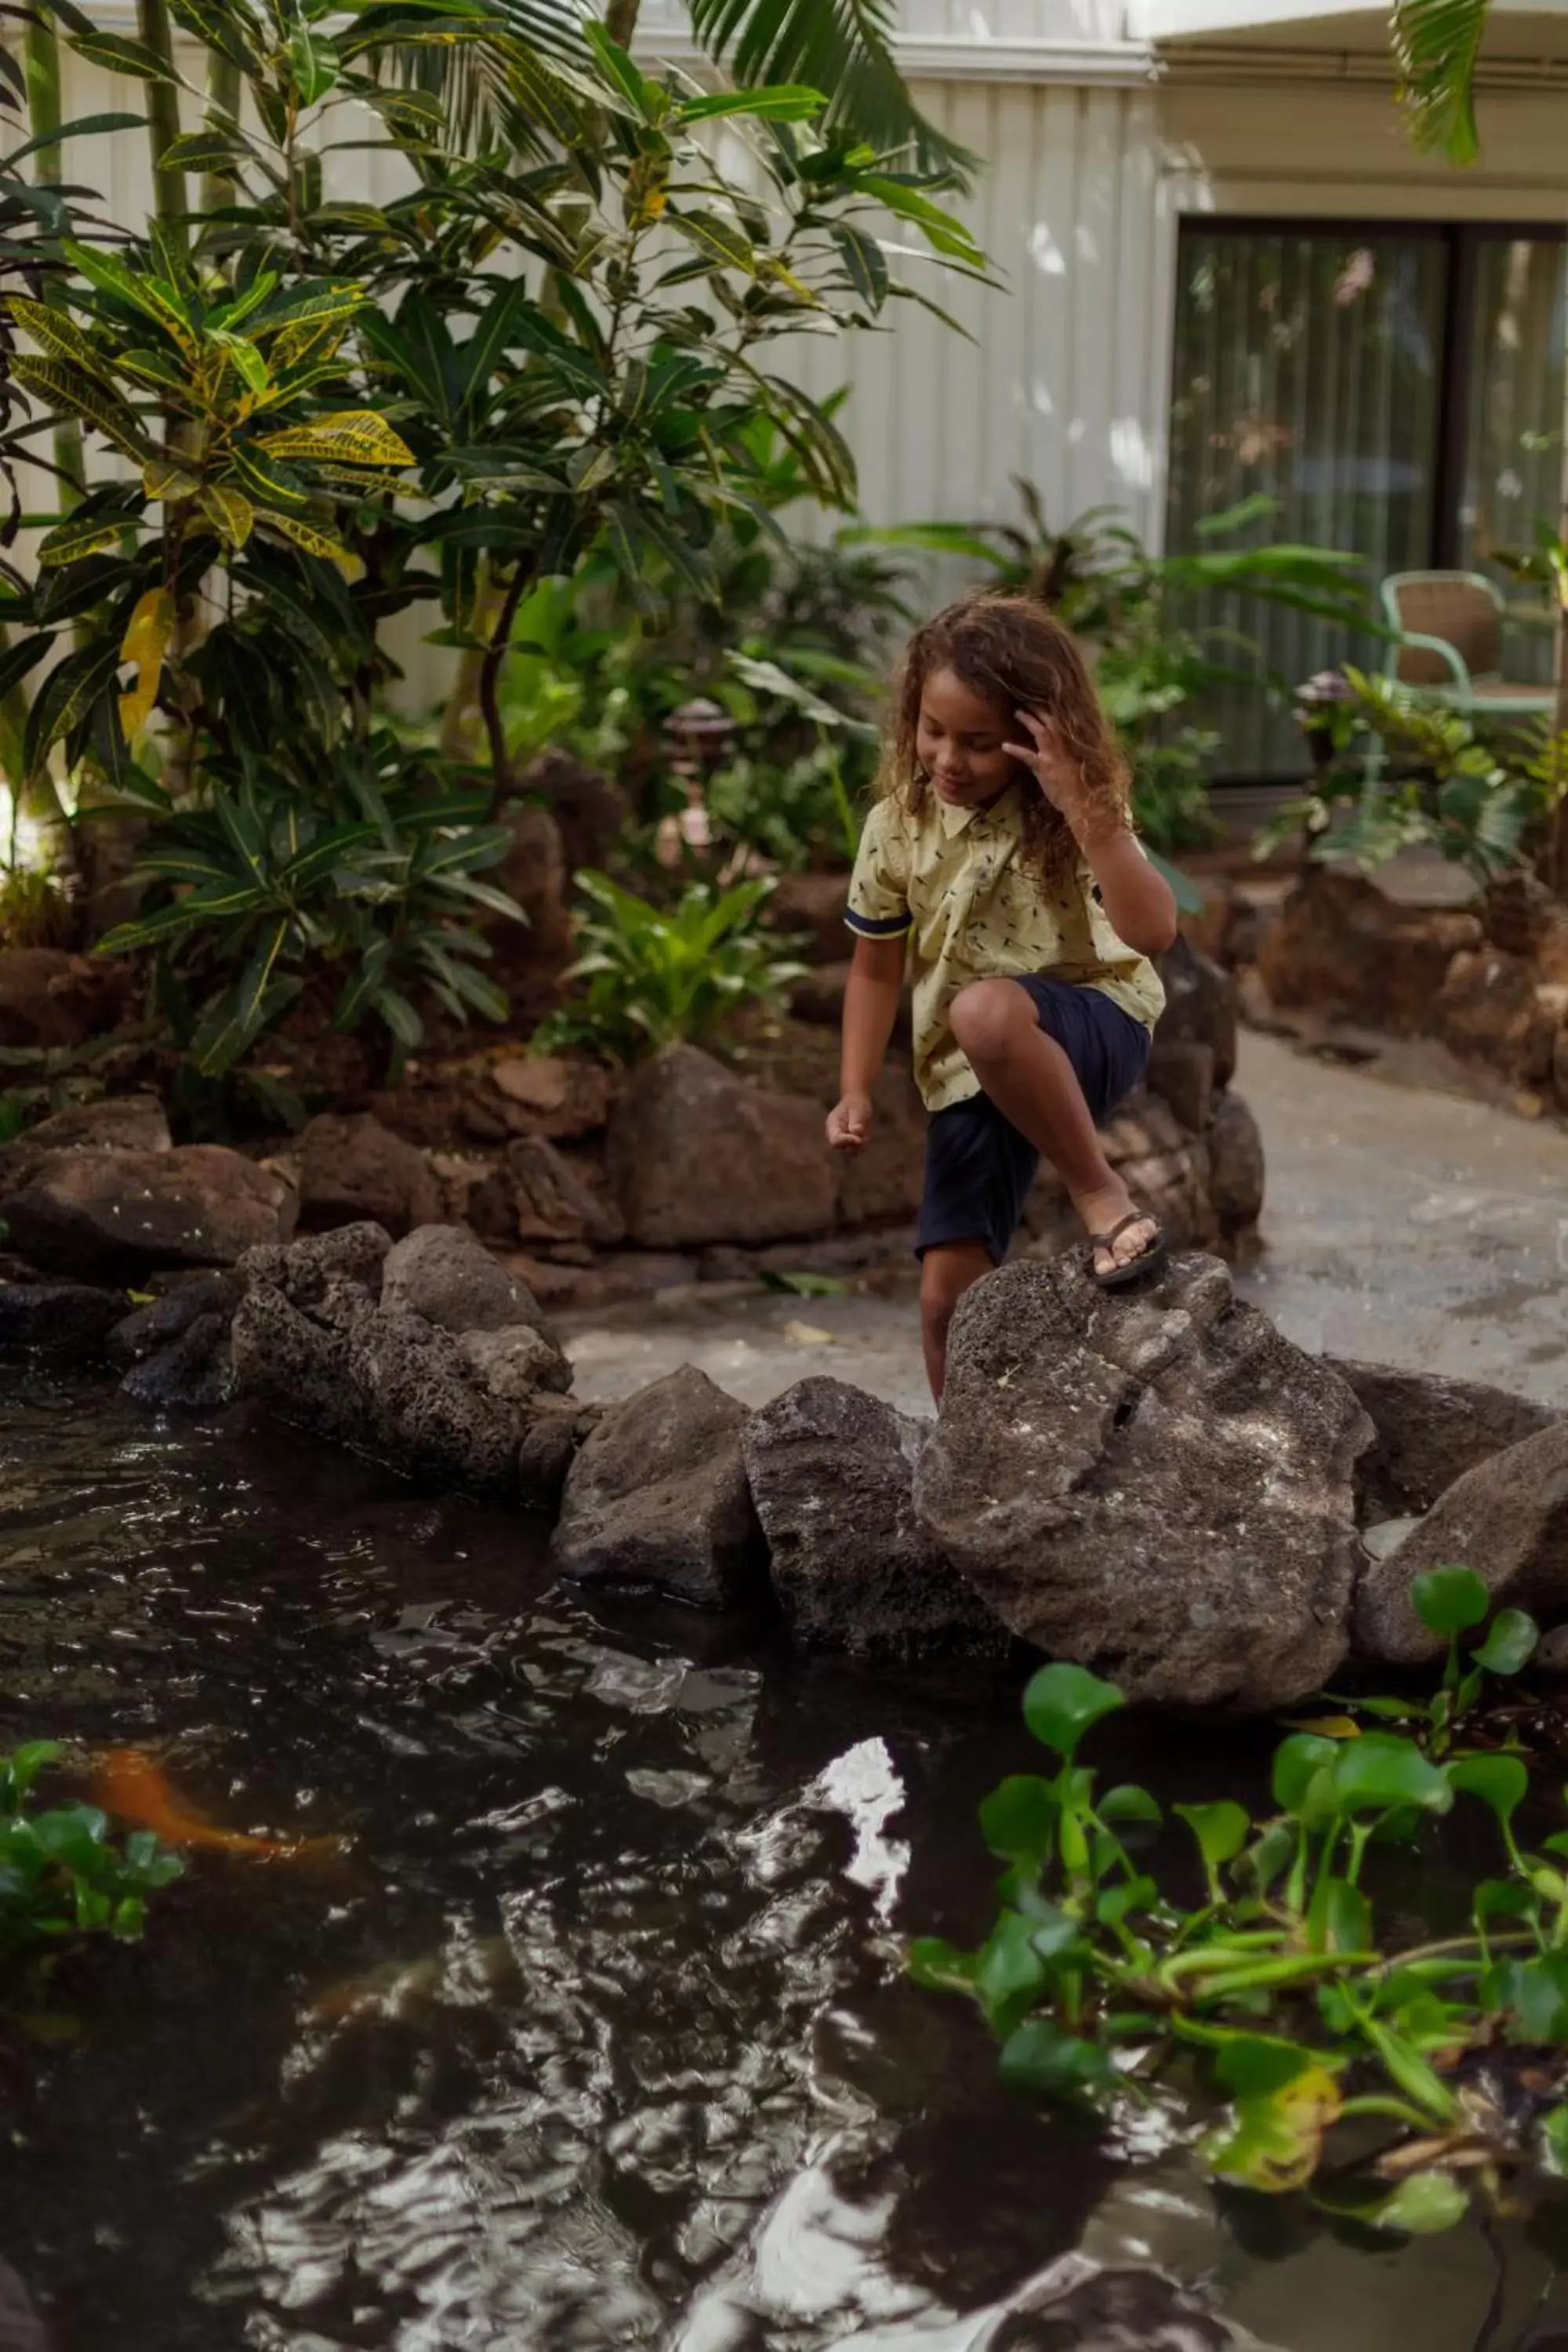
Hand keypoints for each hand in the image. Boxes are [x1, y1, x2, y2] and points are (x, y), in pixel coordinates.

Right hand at [827, 1091, 872, 1152]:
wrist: (858, 1100)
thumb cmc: (856, 1103)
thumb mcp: (857, 1110)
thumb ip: (855, 1121)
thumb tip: (856, 1131)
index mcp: (832, 1125)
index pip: (835, 1140)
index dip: (846, 1141)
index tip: (859, 1139)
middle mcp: (835, 1134)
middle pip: (840, 1148)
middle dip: (852, 1145)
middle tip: (863, 1137)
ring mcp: (842, 1138)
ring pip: (848, 1151)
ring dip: (858, 1147)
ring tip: (865, 1135)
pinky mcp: (850, 1141)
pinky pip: (856, 1149)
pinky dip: (862, 1145)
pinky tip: (866, 1135)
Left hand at [1003, 708, 1092, 831]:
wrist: (1084, 800)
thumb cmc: (1083, 784)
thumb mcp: (1079, 763)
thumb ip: (1070, 750)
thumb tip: (1067, 742)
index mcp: (1072, 740)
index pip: (1060, 718)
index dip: (1050, 707)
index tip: (1042, 698)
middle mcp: (1063, 742)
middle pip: (1049, 718)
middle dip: (1037, 706)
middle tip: (1025, 697)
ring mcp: (1053, 753)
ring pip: (1039, 730)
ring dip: (1027, 719)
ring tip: (1017, 712)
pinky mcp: (1044, 766)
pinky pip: (1027, 755)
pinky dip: (1015, 749)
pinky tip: (1005, 745)